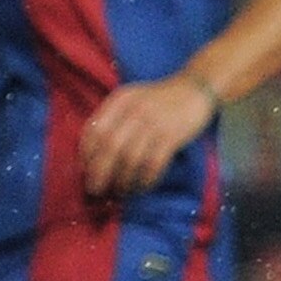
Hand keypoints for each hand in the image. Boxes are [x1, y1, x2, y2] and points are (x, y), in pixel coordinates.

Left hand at [81, 75, 217, 197]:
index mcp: (120, 100)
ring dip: (123, 179)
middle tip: (95, 190)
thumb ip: (114, 118)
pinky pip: (154, 163)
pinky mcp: (172, 135)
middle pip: (110, 146)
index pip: (94, 129)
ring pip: (131, 157)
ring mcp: (154, 122)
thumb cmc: (160, 99)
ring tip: (120, 192)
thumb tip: (94, 153)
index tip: (85, 171)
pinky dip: (146, 178)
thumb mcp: (133, 99)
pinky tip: (142, 187)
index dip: (86, 154)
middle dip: (100, 172)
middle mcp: (134, 110)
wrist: (196, 88)